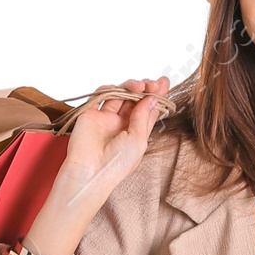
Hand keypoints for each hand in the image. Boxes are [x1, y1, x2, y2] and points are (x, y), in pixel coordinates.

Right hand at [57, 75, 170, 207]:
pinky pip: (100, 96)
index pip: (148, 111)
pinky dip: (109, 89)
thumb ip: (143, 117)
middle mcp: (122, 125)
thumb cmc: (116, 163)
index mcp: (136, 134)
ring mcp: (106, 119)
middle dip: (146, 89)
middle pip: (136, 100)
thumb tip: (151, 98)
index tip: (164, 83)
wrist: (90, 171)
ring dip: (131, 86)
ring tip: (140, 86)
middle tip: (154, 83)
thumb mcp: (138, 140)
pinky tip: (117, 89)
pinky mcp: (91, 114)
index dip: (157, 97)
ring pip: (121, 95)